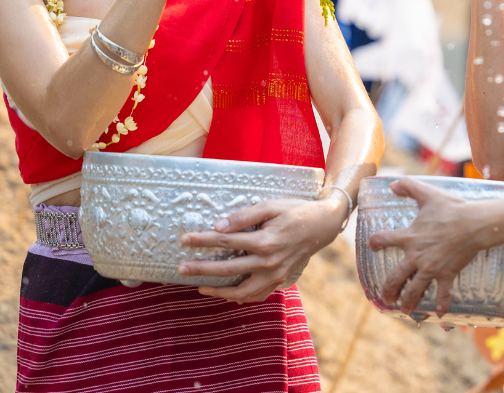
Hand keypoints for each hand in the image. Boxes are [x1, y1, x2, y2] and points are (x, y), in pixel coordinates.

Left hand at [178, 196, 346, 301]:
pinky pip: (257, 295)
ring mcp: (275, 275)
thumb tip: (219, 226)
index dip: (203, 240)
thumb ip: (245, 216)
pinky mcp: (279, 280)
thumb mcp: (271, 206)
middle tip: (181, 269)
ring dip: (218, 291)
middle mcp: (269, 262)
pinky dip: (240, 298)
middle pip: (228, 270)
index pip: (226, 241)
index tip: (185, 239)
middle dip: (202, 269)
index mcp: (266, 241)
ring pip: (241, 291)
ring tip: (200, 288)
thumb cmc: (296, 211)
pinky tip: (227, 294)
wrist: (323, 225)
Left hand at [366, 177, 488, 315]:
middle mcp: (416, 256)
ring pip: (414, 290)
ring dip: (408, 302)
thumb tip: (392, 183)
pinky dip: (441, 305)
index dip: (376, 242)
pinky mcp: (447, 274)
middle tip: (385, 297)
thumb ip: (408, 186)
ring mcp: (430, 268)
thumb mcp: (427, 193)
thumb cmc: (451, 208)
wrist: (473, 223)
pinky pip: (443, 293)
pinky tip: (439, 314)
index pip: (384, 240)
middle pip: (395, 277)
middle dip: (388, 289)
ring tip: (405, 310)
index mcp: (409, 237)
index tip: (372, 245)